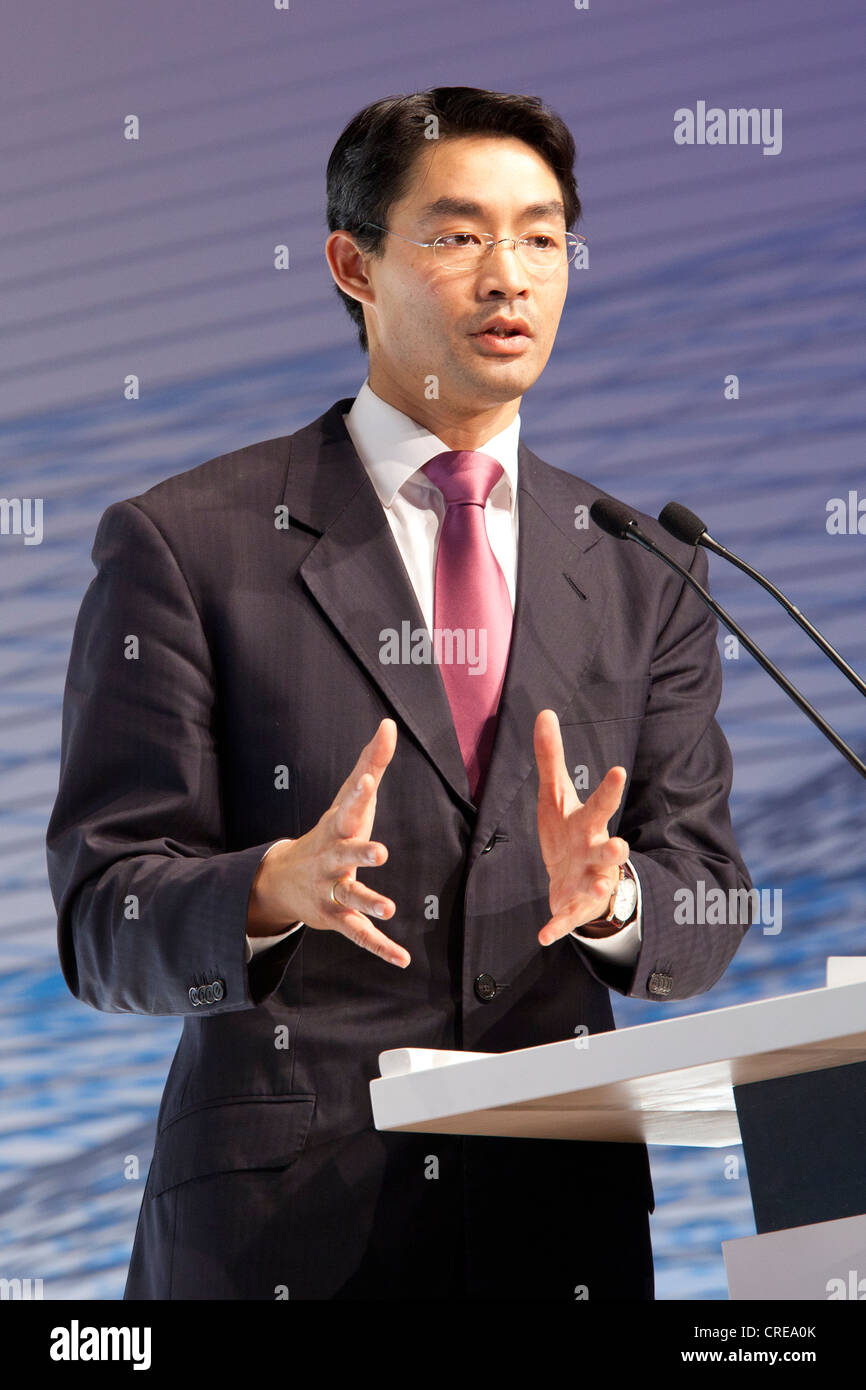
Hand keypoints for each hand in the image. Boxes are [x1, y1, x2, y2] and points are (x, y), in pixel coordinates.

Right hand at [246, 718, 408, 966]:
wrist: (283, 880)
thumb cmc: (330, 833)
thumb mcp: (347, 800)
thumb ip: (371, 764)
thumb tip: (388, 725)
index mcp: (336, 829)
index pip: (347, 808)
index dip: (357, 795)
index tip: (367, 780)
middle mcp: (331, 860)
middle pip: (345, 855)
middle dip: (361, 853)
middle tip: (381, 852)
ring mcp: (332, 891)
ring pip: (351, 897)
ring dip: (368, 902)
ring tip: (389, 907)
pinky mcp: (338, 918)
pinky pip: (360, 935)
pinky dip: (380, 947)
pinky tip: (403, 959)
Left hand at [533, 708, 629, 945]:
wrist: (575, 882)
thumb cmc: (567, 832)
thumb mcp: (555, 795)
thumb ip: (550, 757)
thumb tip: (544, 713)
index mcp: (587, 824)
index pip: (600, 804)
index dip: (610, 789)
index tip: (618, 770)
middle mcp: (594, 853)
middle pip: (608, 850)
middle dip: (615, 850)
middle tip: (621, 845)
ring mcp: (588, 882)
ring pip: (598, 885)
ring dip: (597, 887)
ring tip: (598, 887)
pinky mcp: (574, 906)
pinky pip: (566, 918)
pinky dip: (557, 927)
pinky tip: (543, 936)